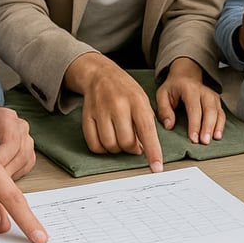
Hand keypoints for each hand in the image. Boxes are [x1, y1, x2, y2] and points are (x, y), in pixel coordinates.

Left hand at [0, 104, 35, 180]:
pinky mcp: (27, 152)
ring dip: (10, 174)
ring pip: (25, 161)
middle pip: (21, 153)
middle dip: (5, 169)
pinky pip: (26, 166)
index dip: (0, 159)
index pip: (12, 142)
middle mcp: (21, 127)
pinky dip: (14, 174)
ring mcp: (27, 139)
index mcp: (7, 117)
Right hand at [65, 52, 163, 171]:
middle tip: (134, 144)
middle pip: (126, 142)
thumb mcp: (143, 101)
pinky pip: (94, 145)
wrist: (100, 74)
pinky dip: (102, 149)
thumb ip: (145, 123)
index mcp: (136, 101)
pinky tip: (108, 141)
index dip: (153, 151)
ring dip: (117, 149)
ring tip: (121, 140)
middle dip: (132, 149)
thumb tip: (145, 149)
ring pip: (110, 145)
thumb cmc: (125, 90)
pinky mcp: (87, 117)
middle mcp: (118, 105)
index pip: (146, 130)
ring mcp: (100, 111)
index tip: (156, 168)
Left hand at [156, 57, 224, 143]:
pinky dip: (221, 125)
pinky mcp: (217, 102)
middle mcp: (204, 92)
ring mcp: (212, 96)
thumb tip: (169, 125)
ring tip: (213, 140)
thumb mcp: (162, 95)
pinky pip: (222, 114)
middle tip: (205, 142)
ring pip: (218, 112)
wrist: (186, 75)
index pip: (194, 108)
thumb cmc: (173, 87)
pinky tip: (218, 135)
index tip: (193, 138)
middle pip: (209, 110)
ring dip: (216, 127)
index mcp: (190, 89)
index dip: (194, 124)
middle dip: (208, 127)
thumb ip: (164, 110)